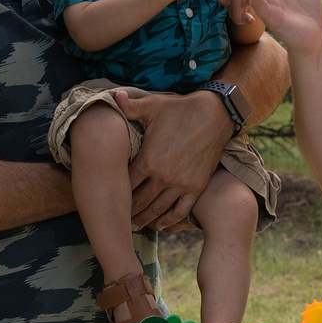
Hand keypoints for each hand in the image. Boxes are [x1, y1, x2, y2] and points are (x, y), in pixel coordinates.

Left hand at [117, 88, 229, 229]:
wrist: (215, 115)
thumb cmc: (180, 109)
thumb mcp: (152, 106)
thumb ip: (129, 106)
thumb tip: (114, 96)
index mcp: (148, 160)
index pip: (125, 183)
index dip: (114, 192)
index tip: (106, 198)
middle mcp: (163, 176)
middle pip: (139, 201)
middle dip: (126, 211)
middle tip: (115, 219)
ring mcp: (181, 184)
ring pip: (157, 209)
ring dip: (144, 219)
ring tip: (133, 226)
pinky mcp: (196, 187)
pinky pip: (180, 210)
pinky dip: (168, 220)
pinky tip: (159, 226)